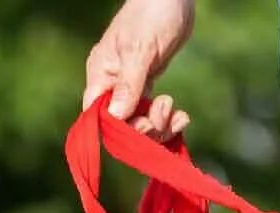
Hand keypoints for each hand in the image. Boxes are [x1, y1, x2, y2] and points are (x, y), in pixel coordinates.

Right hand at [83, 0, 195, 140]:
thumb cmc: (151, 14)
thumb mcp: (139, 49)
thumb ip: (128, 84)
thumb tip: (115, 117)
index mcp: (101, 74)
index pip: (97, 115)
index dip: (115, 130)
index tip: (139, 127)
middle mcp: (112, 84)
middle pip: (121, 125)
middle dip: (144, 128)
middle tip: (163, 112)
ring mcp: (131, 86)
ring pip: (140, 124)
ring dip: (160, 127)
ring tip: (178, 113)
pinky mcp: (148, 85)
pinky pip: (154, 115)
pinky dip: (169, 121)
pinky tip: (183, 117)